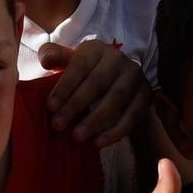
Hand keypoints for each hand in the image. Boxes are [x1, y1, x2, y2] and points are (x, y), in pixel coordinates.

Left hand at [36, 39, 150, 146]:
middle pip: (97, 82)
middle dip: (76, 105)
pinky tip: (99, 143)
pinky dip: (116, 131)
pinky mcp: (146, 94)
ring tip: (77, 136)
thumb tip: (47, 60)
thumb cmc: (85, 71)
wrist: (116, 77)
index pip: (80, 66)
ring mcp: (135, 76)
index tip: (50, 107)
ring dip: (96, 120)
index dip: (65, 87)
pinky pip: (133, 115)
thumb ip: (54, 56)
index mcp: (96, 49)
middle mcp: (118, 59)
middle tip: (58, 125)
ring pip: (116, 99)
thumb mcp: (69, 60)